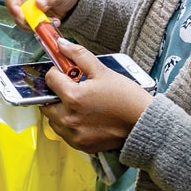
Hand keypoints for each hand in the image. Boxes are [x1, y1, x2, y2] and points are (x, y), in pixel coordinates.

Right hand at [3, 0, 79, 30]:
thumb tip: (38, 4)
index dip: (14, 7)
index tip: (23, 19)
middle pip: (12, 6)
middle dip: (25, 18)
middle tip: (40, 23)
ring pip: (16, 15)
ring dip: (32, 22)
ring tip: (49, 21)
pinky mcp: (23, 9)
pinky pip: (22, 21)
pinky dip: (33, 24)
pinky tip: (46, 21)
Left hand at [41, 39, 153, 153]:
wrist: (144, 123)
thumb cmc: (127, 98)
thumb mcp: (102, 71)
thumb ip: (78, 55)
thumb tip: (62, 45)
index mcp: (74, 97)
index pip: (50, 79)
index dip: (57, 72)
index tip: (65, 73)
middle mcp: (70, 119)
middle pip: (46, 103)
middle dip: (55, 94)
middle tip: (70, 89)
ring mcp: (75, 134)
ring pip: (54, 120)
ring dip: (60, 111)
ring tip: (78, 104)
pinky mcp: (81, 145)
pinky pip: (65, 134)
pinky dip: (69, 125)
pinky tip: (84, 117)